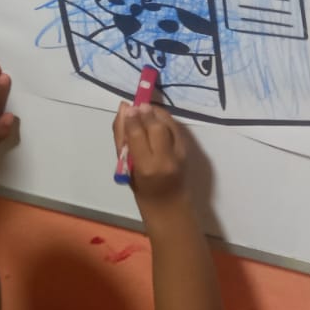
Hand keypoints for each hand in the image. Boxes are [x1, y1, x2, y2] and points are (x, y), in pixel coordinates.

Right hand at [113, 104, 189, 219]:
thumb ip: (122, 138)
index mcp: (145, 167)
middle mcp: (165, 159)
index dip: (132, 118)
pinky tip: (156, 118)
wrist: (169, 204)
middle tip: (136, 105)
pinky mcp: (187, 150)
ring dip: (156, 113)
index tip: (127, 107)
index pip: (138, 135)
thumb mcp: (125, 168)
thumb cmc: (141, 190)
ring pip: (169, 124)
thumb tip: (123, 110)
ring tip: (145, 110)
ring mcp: (179, 154)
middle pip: (156, 127)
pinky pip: (175, 127)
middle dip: (145, 112)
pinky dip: (165, 119)